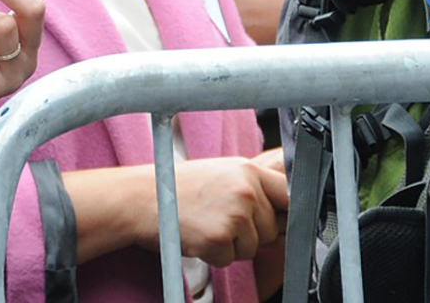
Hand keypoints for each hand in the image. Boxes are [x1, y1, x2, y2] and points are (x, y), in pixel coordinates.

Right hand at [172, 154, 287, 267]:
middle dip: (250, 232)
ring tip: (205, 223)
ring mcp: (233, 214)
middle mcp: (245, 190)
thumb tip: (285, 210)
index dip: (284, 211)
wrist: (140, 198)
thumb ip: (254, 187)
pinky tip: (196, 234)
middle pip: (271, 228)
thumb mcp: (221, 174)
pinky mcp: (219, 238)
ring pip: (253, 248)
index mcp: (247, 170)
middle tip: (218, 217)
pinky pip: (229, 260)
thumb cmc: (179, 186)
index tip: (275, 218)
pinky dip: (213, 254)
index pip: (290, 194)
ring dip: (231, 245)